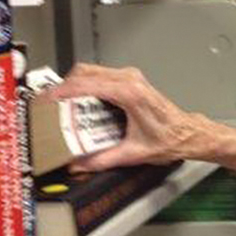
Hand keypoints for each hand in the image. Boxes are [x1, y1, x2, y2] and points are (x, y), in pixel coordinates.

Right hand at [48, 63, 210, 171]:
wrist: (187, 133)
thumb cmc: (168, 139)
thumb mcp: (132, 154)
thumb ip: (102, 160)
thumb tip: (78, 164)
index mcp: (130, 94)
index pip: (87, 84)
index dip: (63, 91)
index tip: (48, 100)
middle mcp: (130, 80)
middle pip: (85, 72)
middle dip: (65, 86)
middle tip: (52, 104)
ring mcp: (131, 77)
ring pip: (92, 71)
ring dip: (75, 85)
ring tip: (63, 105)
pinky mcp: (131, 80)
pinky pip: (101, 76)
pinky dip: (86, 85)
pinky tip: (81, 102)